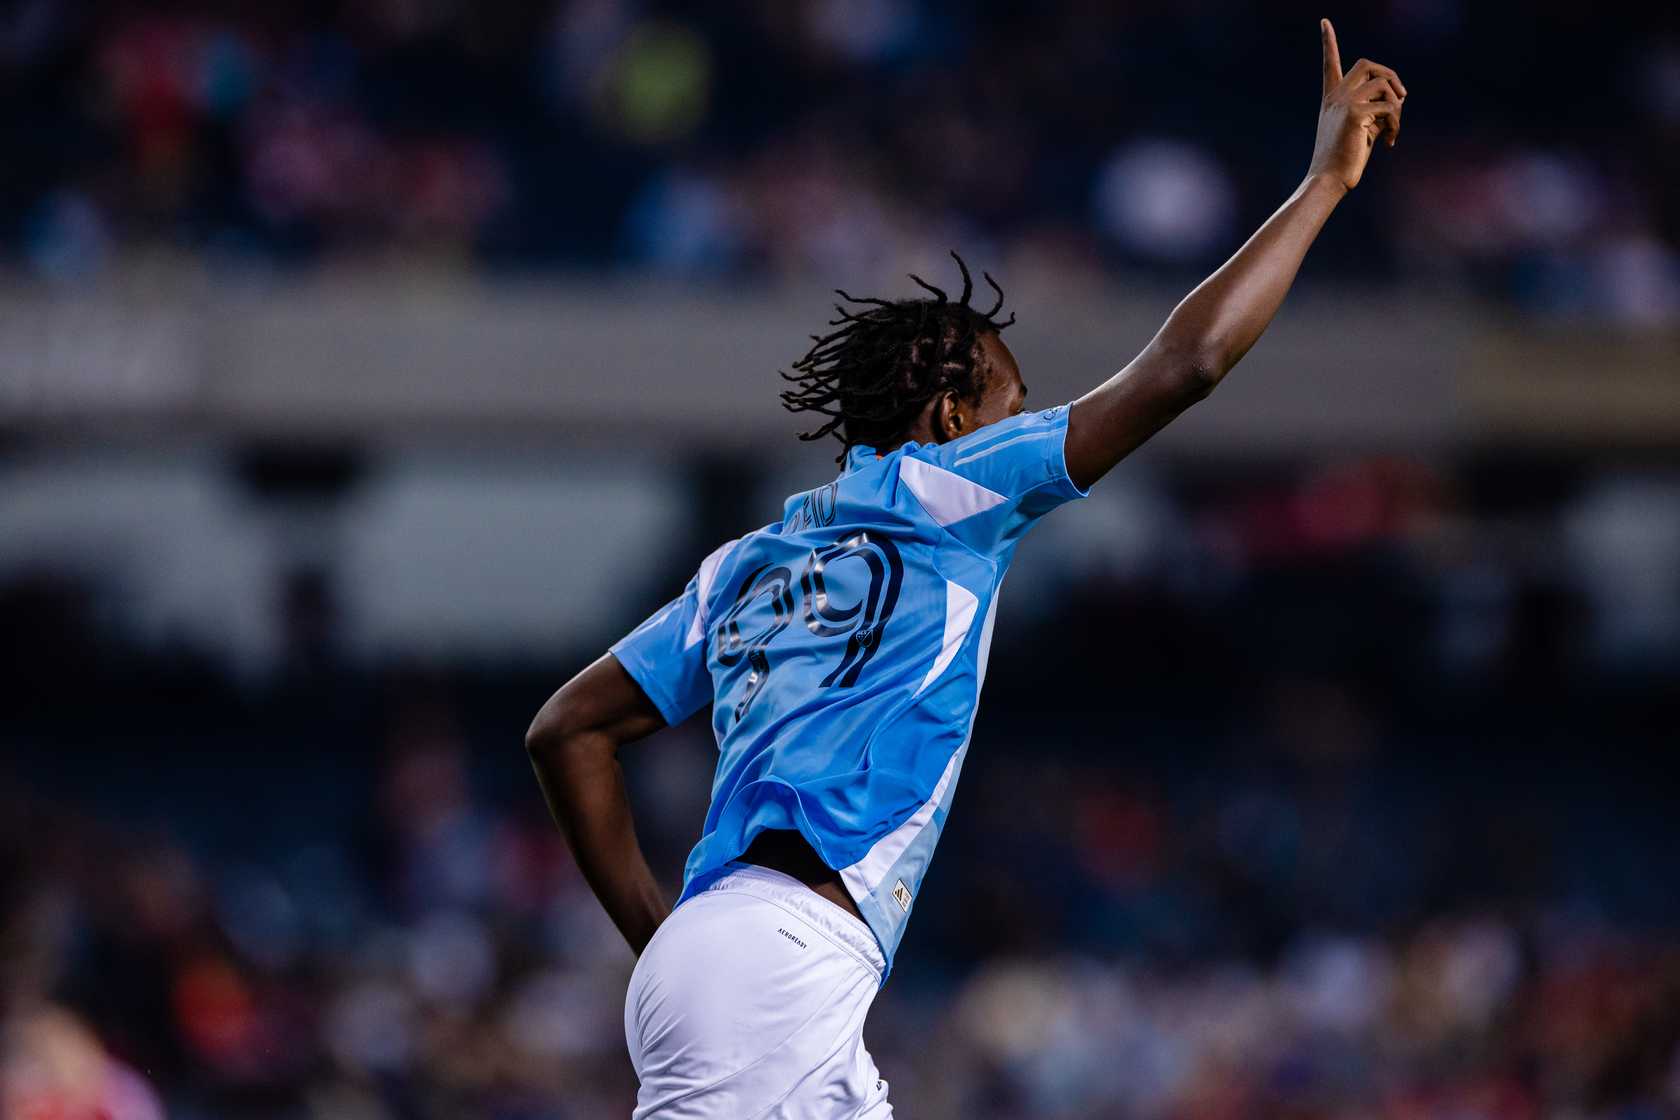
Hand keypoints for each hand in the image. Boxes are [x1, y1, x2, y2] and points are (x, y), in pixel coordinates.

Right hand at [1308, 19, 1405, 191]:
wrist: (1328, 181)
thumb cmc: (1344, 160)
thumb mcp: (1361, 129)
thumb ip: (1376, 109)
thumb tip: (1402, 95)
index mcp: (1332, 99)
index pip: (1331, 64)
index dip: (1329, 42)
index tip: (1324, 22)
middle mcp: (1336, 97)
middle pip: (1367, 63)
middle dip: (1391, 75)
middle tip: (1401, 97)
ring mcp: (1344, 103)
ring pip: (1384, 84)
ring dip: (1398, 105)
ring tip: (1393, 129)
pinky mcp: (1355, 114)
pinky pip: (1390, 107)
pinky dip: (1397, 124)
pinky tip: (1389, 143)